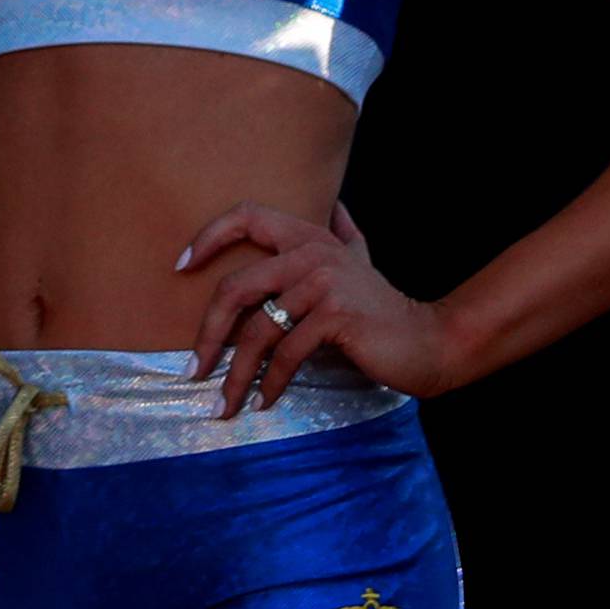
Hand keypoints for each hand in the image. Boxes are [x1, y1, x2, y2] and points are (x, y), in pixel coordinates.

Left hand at [180, 198, 464, 415]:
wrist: (428, 342)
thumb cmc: (382, 307)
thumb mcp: (360, 261)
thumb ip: (343, 232)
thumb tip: (335, 205)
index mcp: (308, 235)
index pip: (245, 216)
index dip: (208, 236)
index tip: (180, 267)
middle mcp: (311, 251)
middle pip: (237, 285)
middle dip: (209, 332)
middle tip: (194, 369)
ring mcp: (323, 282)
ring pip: (258, 329)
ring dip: (236, 373)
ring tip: (224, 403)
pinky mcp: (335, 316)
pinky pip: (287, 353)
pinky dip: (271, 382)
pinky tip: (264, 401)